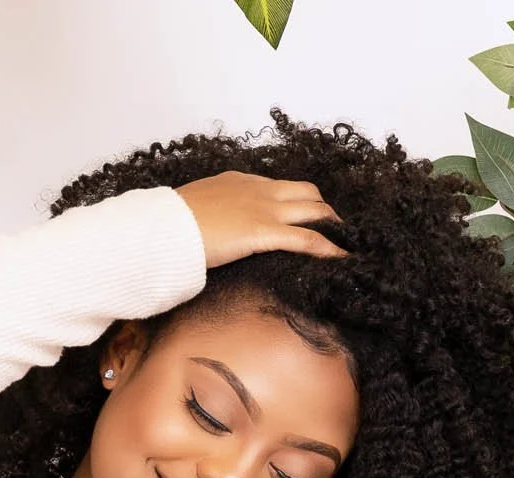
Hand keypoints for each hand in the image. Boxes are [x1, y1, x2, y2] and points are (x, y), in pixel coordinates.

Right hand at [172, 170, 348, 268]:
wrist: (164, 228)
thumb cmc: (171, 224)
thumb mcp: (196, 210)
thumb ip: (214, 215)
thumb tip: (214, 230)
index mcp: (240, 182)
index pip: (280, 187)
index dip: (299, 201)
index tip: (307, 216)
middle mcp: (258, 190)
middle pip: (307, 193)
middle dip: (325, 211)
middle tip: (337, 232)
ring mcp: (264, 209)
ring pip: (316, 211)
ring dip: (335, 228)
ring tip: (349, 244)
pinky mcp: (265, 232)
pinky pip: (308, 239)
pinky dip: (330, 249)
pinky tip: (343, 259)